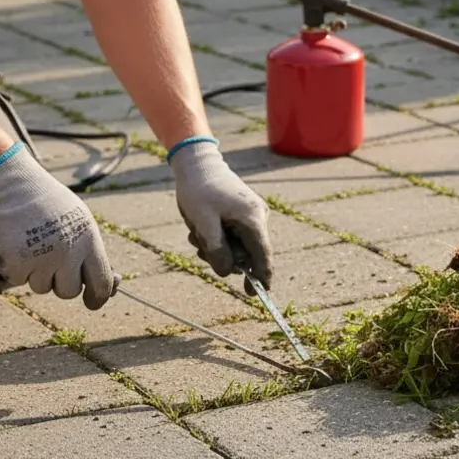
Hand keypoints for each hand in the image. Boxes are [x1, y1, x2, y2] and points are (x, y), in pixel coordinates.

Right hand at [0, 143, 114, 309]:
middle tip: (51, 260)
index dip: (98, 297)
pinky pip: (16, 280)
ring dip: (35, 272)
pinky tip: (14, 243)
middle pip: (68, 292)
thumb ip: (91, 253)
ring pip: (41, 287)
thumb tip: (111, 287)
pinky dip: (13, 266)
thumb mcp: (80, 221)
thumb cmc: (49, 204)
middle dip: (60, 282)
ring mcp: (41, 259)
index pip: (101, 283)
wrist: (12, 185)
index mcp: (89, 241)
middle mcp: (68, 253)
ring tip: (31, 243)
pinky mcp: (16, 263)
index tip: (93, 303)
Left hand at [169, 139, 272, 294]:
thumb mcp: (202, 223)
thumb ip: (216, 250)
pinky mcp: (245, 212)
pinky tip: (202, 227)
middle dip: (224, 257)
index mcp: (252, 220)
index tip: (254, 295)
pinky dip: (218, 238)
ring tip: (196, 234)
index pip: (263, 257)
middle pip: (248, 253)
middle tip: (199, 248)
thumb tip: (228, 273)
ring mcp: (253, 214)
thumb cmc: (198, 191)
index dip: (260, 278)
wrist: (197, 163)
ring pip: (239, 245)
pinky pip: (235, 235)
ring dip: (217, 247)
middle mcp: (258, 217)